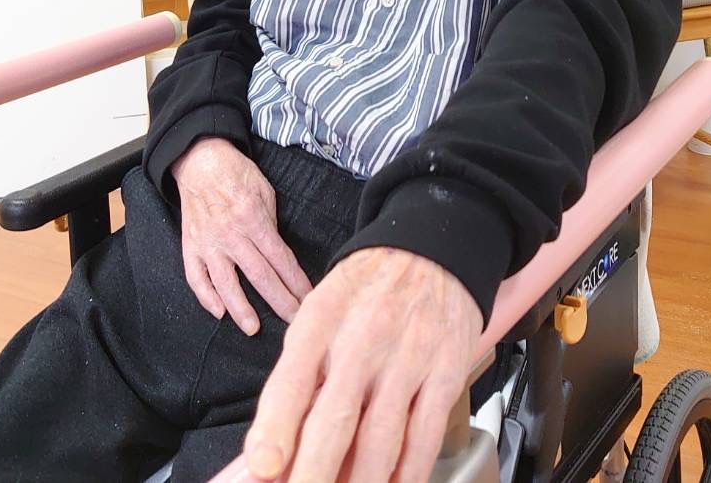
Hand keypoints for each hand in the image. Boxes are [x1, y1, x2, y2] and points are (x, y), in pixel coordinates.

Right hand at [171, 138, 312, 334]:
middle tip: (294, 321)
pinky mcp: (190, 245)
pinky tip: (218, 311)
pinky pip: (196, 276)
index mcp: (252, 219)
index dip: (296, 281)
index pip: (279, 259)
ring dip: (240, 307)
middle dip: (279, 301)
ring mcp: (208, 242)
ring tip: (253, 328)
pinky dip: (206, 296)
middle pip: (259, 275)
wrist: (200, 160)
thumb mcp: (264, 191)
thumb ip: (271, 223)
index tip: (308, 298)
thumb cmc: (236, 173)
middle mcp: (229, 234)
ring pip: (225, 281)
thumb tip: (278, 253)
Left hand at [244, 247, 481, 482]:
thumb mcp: (320, 313)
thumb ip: (297, 375)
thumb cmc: (366, 290)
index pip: (292, 381)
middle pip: (335, 420)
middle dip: (313, 473)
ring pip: (382, 438)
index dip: (275, 428)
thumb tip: (274, 445)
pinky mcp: (446, 372)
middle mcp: (363, 339)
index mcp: (321, 320)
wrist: (432, 249)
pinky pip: (425, 435)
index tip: (264, 466)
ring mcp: (408, 357)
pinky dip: (408, 473)